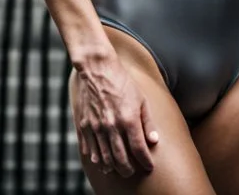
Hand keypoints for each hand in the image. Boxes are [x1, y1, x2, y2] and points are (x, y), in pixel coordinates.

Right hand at [73, 50, 159, 178]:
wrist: (97, 68)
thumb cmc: (121, 81)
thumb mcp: (141, 98)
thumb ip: (147, 122)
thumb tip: (153, 141)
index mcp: (129, 119)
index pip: (139, 150)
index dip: (145, 162)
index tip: (148, 166)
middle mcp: (112, 126)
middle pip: (121, 160)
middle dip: (128, 170)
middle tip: (131, 171)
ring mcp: (96, 127)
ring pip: (104, 159)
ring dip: (112, 167)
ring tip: (117, 168)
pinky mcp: (84, 125)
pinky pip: (89, 150)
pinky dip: (96, 159)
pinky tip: (101, 160)